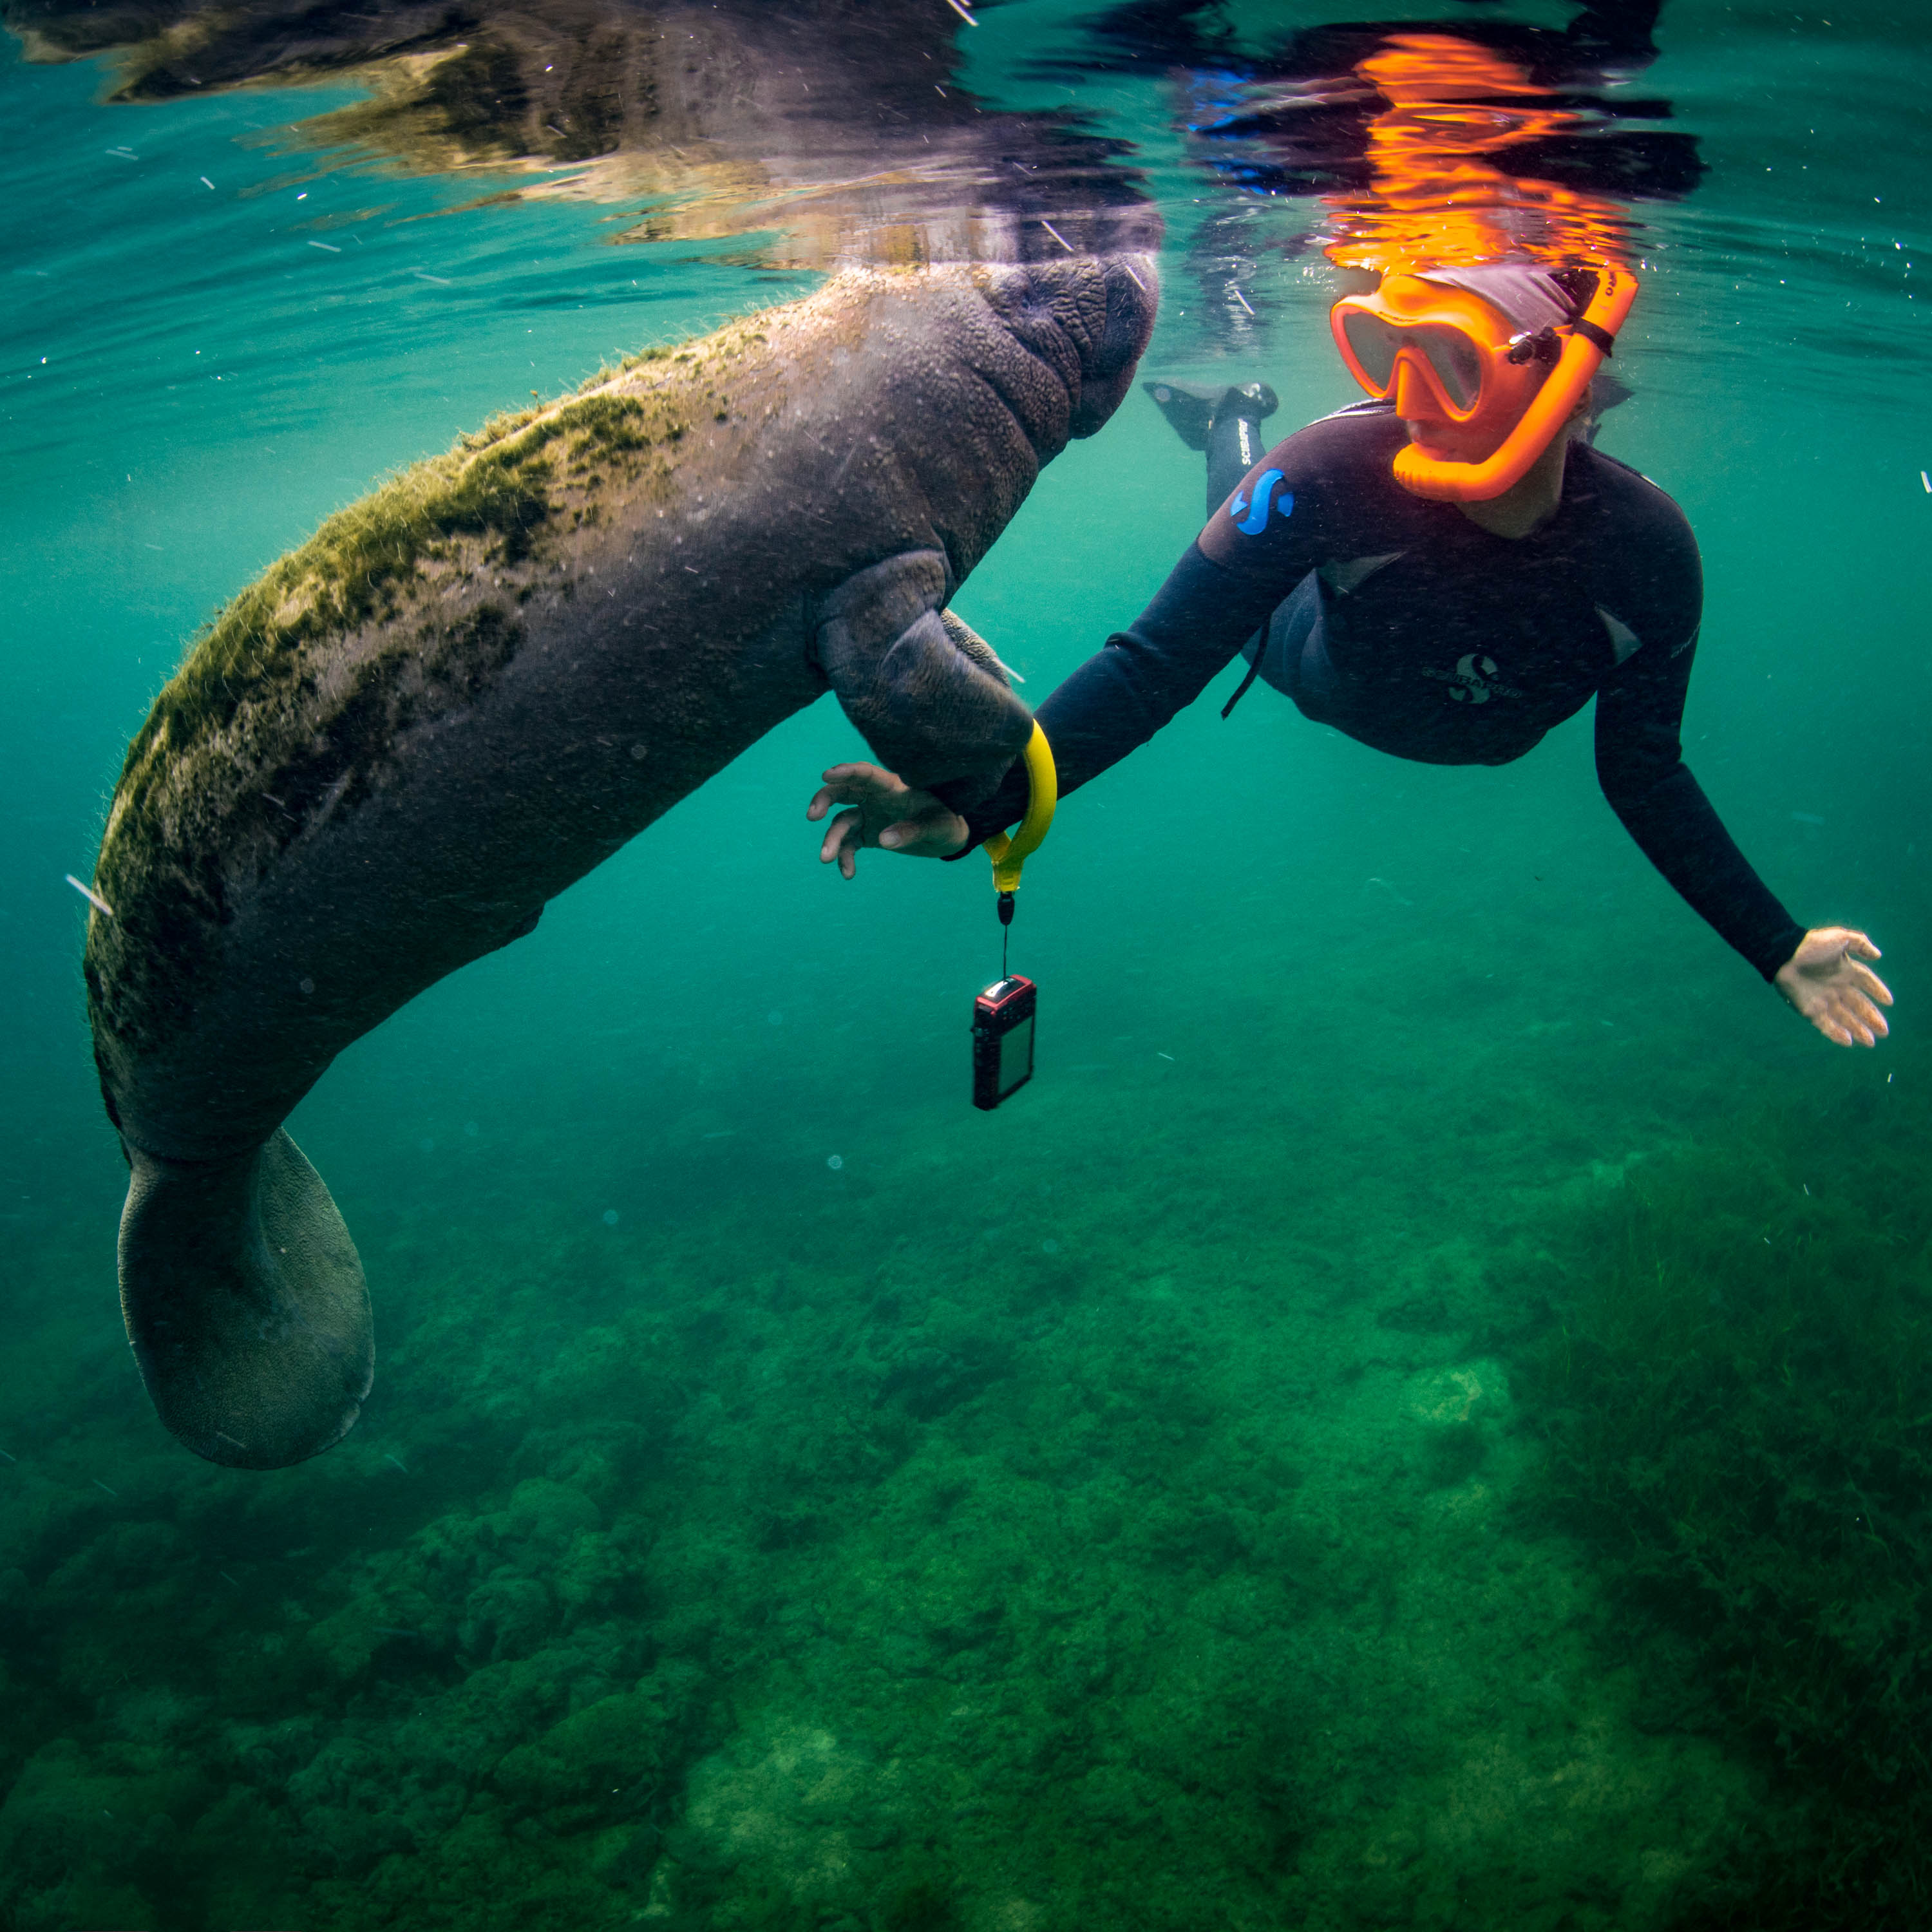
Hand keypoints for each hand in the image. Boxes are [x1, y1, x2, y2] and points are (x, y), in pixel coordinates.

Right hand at [808, 763, 968, 878]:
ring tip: (826, 859)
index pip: (867, 774)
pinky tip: (848, 874)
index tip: (826, 775)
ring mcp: (869, 816)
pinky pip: (850, 845)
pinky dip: (845, 858)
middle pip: (843, 792)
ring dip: (832, 839)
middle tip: (813, 816)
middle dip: (824, 800)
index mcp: (893, 787)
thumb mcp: (938, 826)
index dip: (846, 772)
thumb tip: (883, 840)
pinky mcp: (868, 835)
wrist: (948, 837)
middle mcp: (876, 798)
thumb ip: (913, 830)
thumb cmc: (947, 822)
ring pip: (842, 822)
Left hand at [1774, 926, 1892, 1046]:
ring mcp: (1823, 1000)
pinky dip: (1836, 1033)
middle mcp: (1836, 987)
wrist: (1783, 954)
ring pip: (1845, 1018)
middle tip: (1884, 1032)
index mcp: (1845, 970)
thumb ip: (1861, 943)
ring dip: (1858, 1030)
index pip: (1867, 983)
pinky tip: (1848, 1042)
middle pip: (1859, 1006)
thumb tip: (1878, 955)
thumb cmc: (1811, 945)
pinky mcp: (1810, 1010)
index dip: (1878, 991)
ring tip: (1871, 1042)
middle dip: (1872, 1018)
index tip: (1888, 1001)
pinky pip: (1825, 1024)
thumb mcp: (1840, 937)